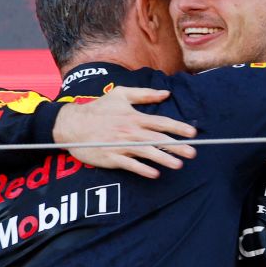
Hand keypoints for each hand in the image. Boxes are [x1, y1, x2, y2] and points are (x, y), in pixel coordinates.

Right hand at [53, 86, 196, 177]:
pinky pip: (129, 164)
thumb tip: (165, 93)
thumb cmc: (98, 108)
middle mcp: (130, 131)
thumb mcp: (120, 94)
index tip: (192, 133)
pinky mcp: (111, 157)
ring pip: (146, 153)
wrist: (73, 124)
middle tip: (192, 152)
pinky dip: (142, 169)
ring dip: (163, 159)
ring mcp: (121, 145)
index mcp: (134, 116)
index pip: (161, 122)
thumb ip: (144, 93)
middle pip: (158, 140)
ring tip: (178, 165)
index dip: (178, 127)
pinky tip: (154, 174)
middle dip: (176, 146)